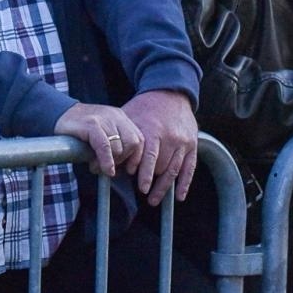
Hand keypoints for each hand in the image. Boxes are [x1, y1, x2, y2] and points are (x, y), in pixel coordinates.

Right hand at [53, 102, 142, 177]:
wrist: (57, 113)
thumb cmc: (79, 129)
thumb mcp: (102, 133)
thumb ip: (115, 145)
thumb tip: (123, 170)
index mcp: (120, 117)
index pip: (139, 138)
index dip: (137, 157)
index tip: (129, 170)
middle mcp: (115, 116)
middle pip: (133, 143)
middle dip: (124, 160)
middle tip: (110, 169)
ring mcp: (103, 118)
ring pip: (119, 146)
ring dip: (110, 163)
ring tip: (96, 167)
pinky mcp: (91, 124)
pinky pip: (105, 146)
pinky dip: (106, 161)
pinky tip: (103, 169)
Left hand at [121, 89, 198, 204]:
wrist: (170, 93)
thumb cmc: (144, 107)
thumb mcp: (129, 118)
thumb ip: (119, 139)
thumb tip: (100, 161)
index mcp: (153, 130)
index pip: (149, 156)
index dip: (144, 173)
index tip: (139, 187)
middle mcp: (170, 137)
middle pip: (162, 166)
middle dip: (152, 181)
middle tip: (145, 195)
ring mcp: (183, 142)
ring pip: (174, 170)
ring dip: (165, 187)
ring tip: (154, 200)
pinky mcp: (192, 144)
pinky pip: (190, 168)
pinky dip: (184, 183)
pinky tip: (178, 196)